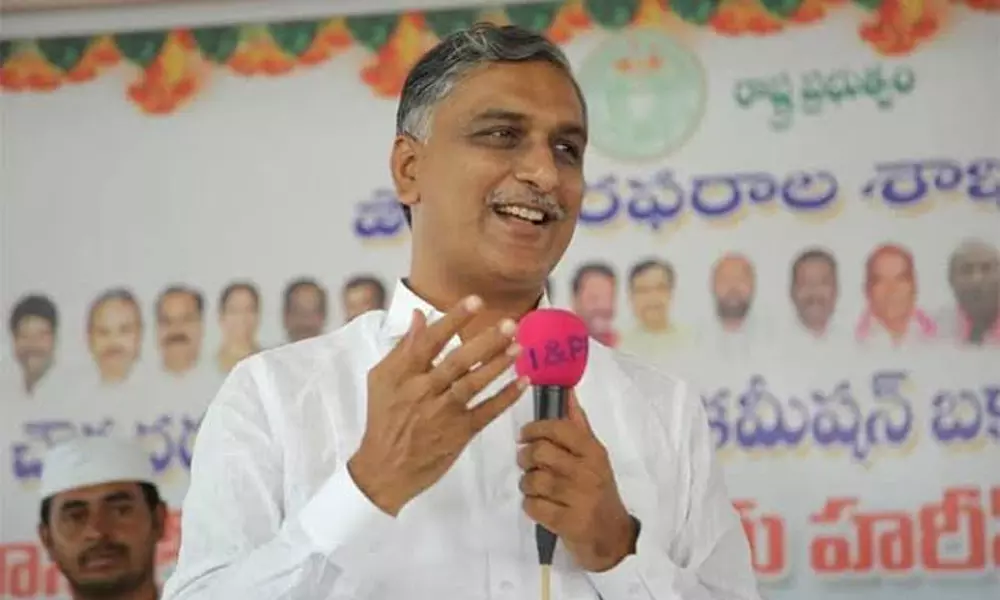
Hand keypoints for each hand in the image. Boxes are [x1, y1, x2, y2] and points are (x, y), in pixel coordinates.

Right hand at [349, 296, 527, 515]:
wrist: (384, 470)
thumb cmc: (384, 419)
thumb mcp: (382, 380)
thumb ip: (403, 348)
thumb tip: (419, 316)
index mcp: (403, 375)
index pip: (430, 341)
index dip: (453, 320)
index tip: (476, 301)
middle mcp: (423, 391)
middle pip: (458, 361)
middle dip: (485, 341)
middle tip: (510, 323)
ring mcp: (443, 413)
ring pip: (474, 384)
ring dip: (498, 364)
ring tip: (519, 346)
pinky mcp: (459, 433)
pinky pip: (487, 412)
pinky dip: (506, 397)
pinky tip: (523, 382)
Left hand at [518, 393, 636, 571]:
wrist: (612, 536)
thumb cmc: (599, 490)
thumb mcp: (594, 456)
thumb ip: (578, 425)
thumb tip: (567, 391)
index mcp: (594, 452)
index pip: (558, 428)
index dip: (535, 428)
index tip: (524, 435)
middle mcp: (588, 472)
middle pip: (540, 453)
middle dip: (525, 457)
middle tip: (526, 461)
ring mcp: (578, 499)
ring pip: (533, 480)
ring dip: (526, 482)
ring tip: (532, 485)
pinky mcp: (568, 523)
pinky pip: (533, 506)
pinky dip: (530, 505)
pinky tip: (538, 504)